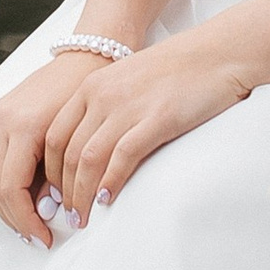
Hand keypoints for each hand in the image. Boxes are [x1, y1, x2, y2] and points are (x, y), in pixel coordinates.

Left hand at [0, 38, 249, 242]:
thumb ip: (106, 110)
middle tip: (66, 217)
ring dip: (80, 195)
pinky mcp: (156, 119)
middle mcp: (102, 95)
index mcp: (92, 86)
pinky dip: (110, 182)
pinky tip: (107, 200)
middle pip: (65, 152)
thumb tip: (92, 151)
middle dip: (62, 191)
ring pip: (87, 159)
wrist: (219, 51)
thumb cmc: (177, 71)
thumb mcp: (128, 83)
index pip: (54, 136)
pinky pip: (121, 158)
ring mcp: (128, 107)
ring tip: (83, 219)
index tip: (55, 195)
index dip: (50, 171)